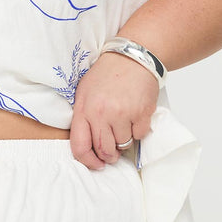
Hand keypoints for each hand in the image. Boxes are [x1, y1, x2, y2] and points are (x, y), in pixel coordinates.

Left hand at [70, 52, 158, 169]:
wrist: (132, 57)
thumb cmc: (106, 75)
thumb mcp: (84, 93)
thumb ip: (83, 118)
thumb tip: (88, 146)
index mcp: (84, 109)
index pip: (80, 146)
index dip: (88, 161)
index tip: (96, 164)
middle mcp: (102, 113)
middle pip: (104, 150)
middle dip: (109, 154)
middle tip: (112, 151)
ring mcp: (123, 113)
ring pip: (123, 144)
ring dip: (124, 139)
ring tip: (123, 123)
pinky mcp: (142, 112)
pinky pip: (140, 135)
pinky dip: (138, 130)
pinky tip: (135, 115)